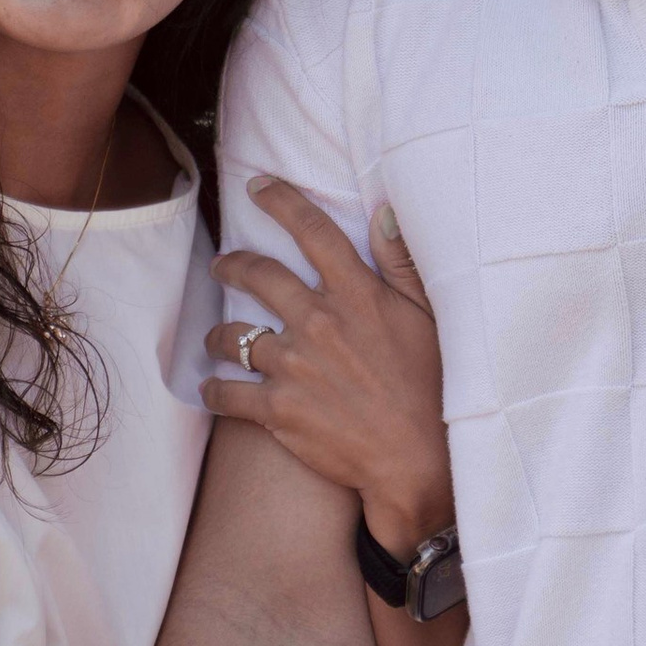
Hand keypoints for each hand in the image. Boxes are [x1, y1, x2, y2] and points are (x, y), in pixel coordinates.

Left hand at [203, 180, 451, 560]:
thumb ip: (400, 263)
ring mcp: (293, 366)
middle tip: (222, 265)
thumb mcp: (428, 317)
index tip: (258, 185)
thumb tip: (382, 211)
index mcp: (355, 294)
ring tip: (216, 337)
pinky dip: (214, 390)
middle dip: (232, 265)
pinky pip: (226, 392)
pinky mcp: (277, 410)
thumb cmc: (432, 386)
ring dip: (218, 333)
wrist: (417, 460)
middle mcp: (317, 322)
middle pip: (257, 274)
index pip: (311, 231)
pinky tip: (212, 389)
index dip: (280, 200)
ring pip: (232, 335)